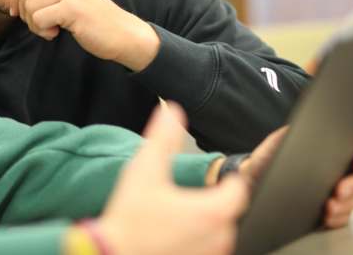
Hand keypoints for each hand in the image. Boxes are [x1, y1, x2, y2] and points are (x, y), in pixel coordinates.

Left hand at [8, 0, 159, 70]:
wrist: (120, 32)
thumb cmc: (88, 15)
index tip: (22, 15)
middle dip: (25, 13)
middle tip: (41, 24)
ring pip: (28, 6)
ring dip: (34, 24)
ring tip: (50, 28)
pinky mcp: (73, 6)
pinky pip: (38, 19)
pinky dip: (42, 31)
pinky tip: (56, 32)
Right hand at [81, 103, 247, 254]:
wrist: (113, 254)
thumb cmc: (130, 218)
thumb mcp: (144, 169)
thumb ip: (162, 138)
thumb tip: (172, 111)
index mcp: (212, 211)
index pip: (239, 190)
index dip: (228, 180)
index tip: (216, 179)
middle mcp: (218, 238)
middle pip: (228, 212)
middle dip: (211, 202)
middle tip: (185, 197)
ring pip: (217, 234)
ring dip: (203, 223)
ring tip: (175, 217)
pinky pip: (205, 250)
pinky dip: (195, 241)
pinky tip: (172, 235)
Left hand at [239, 131, 352, 228]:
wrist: (251, 178)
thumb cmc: (270, 156)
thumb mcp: (281, 139)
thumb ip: (296, 132)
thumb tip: (306, 126)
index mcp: (334, 151)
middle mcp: (341, 172)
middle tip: (340, 189)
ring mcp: (337, 193)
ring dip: (347, 204)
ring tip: (330, 205)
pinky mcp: (328, 211)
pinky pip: (342, 218)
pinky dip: (337, 218)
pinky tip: (327, 216)